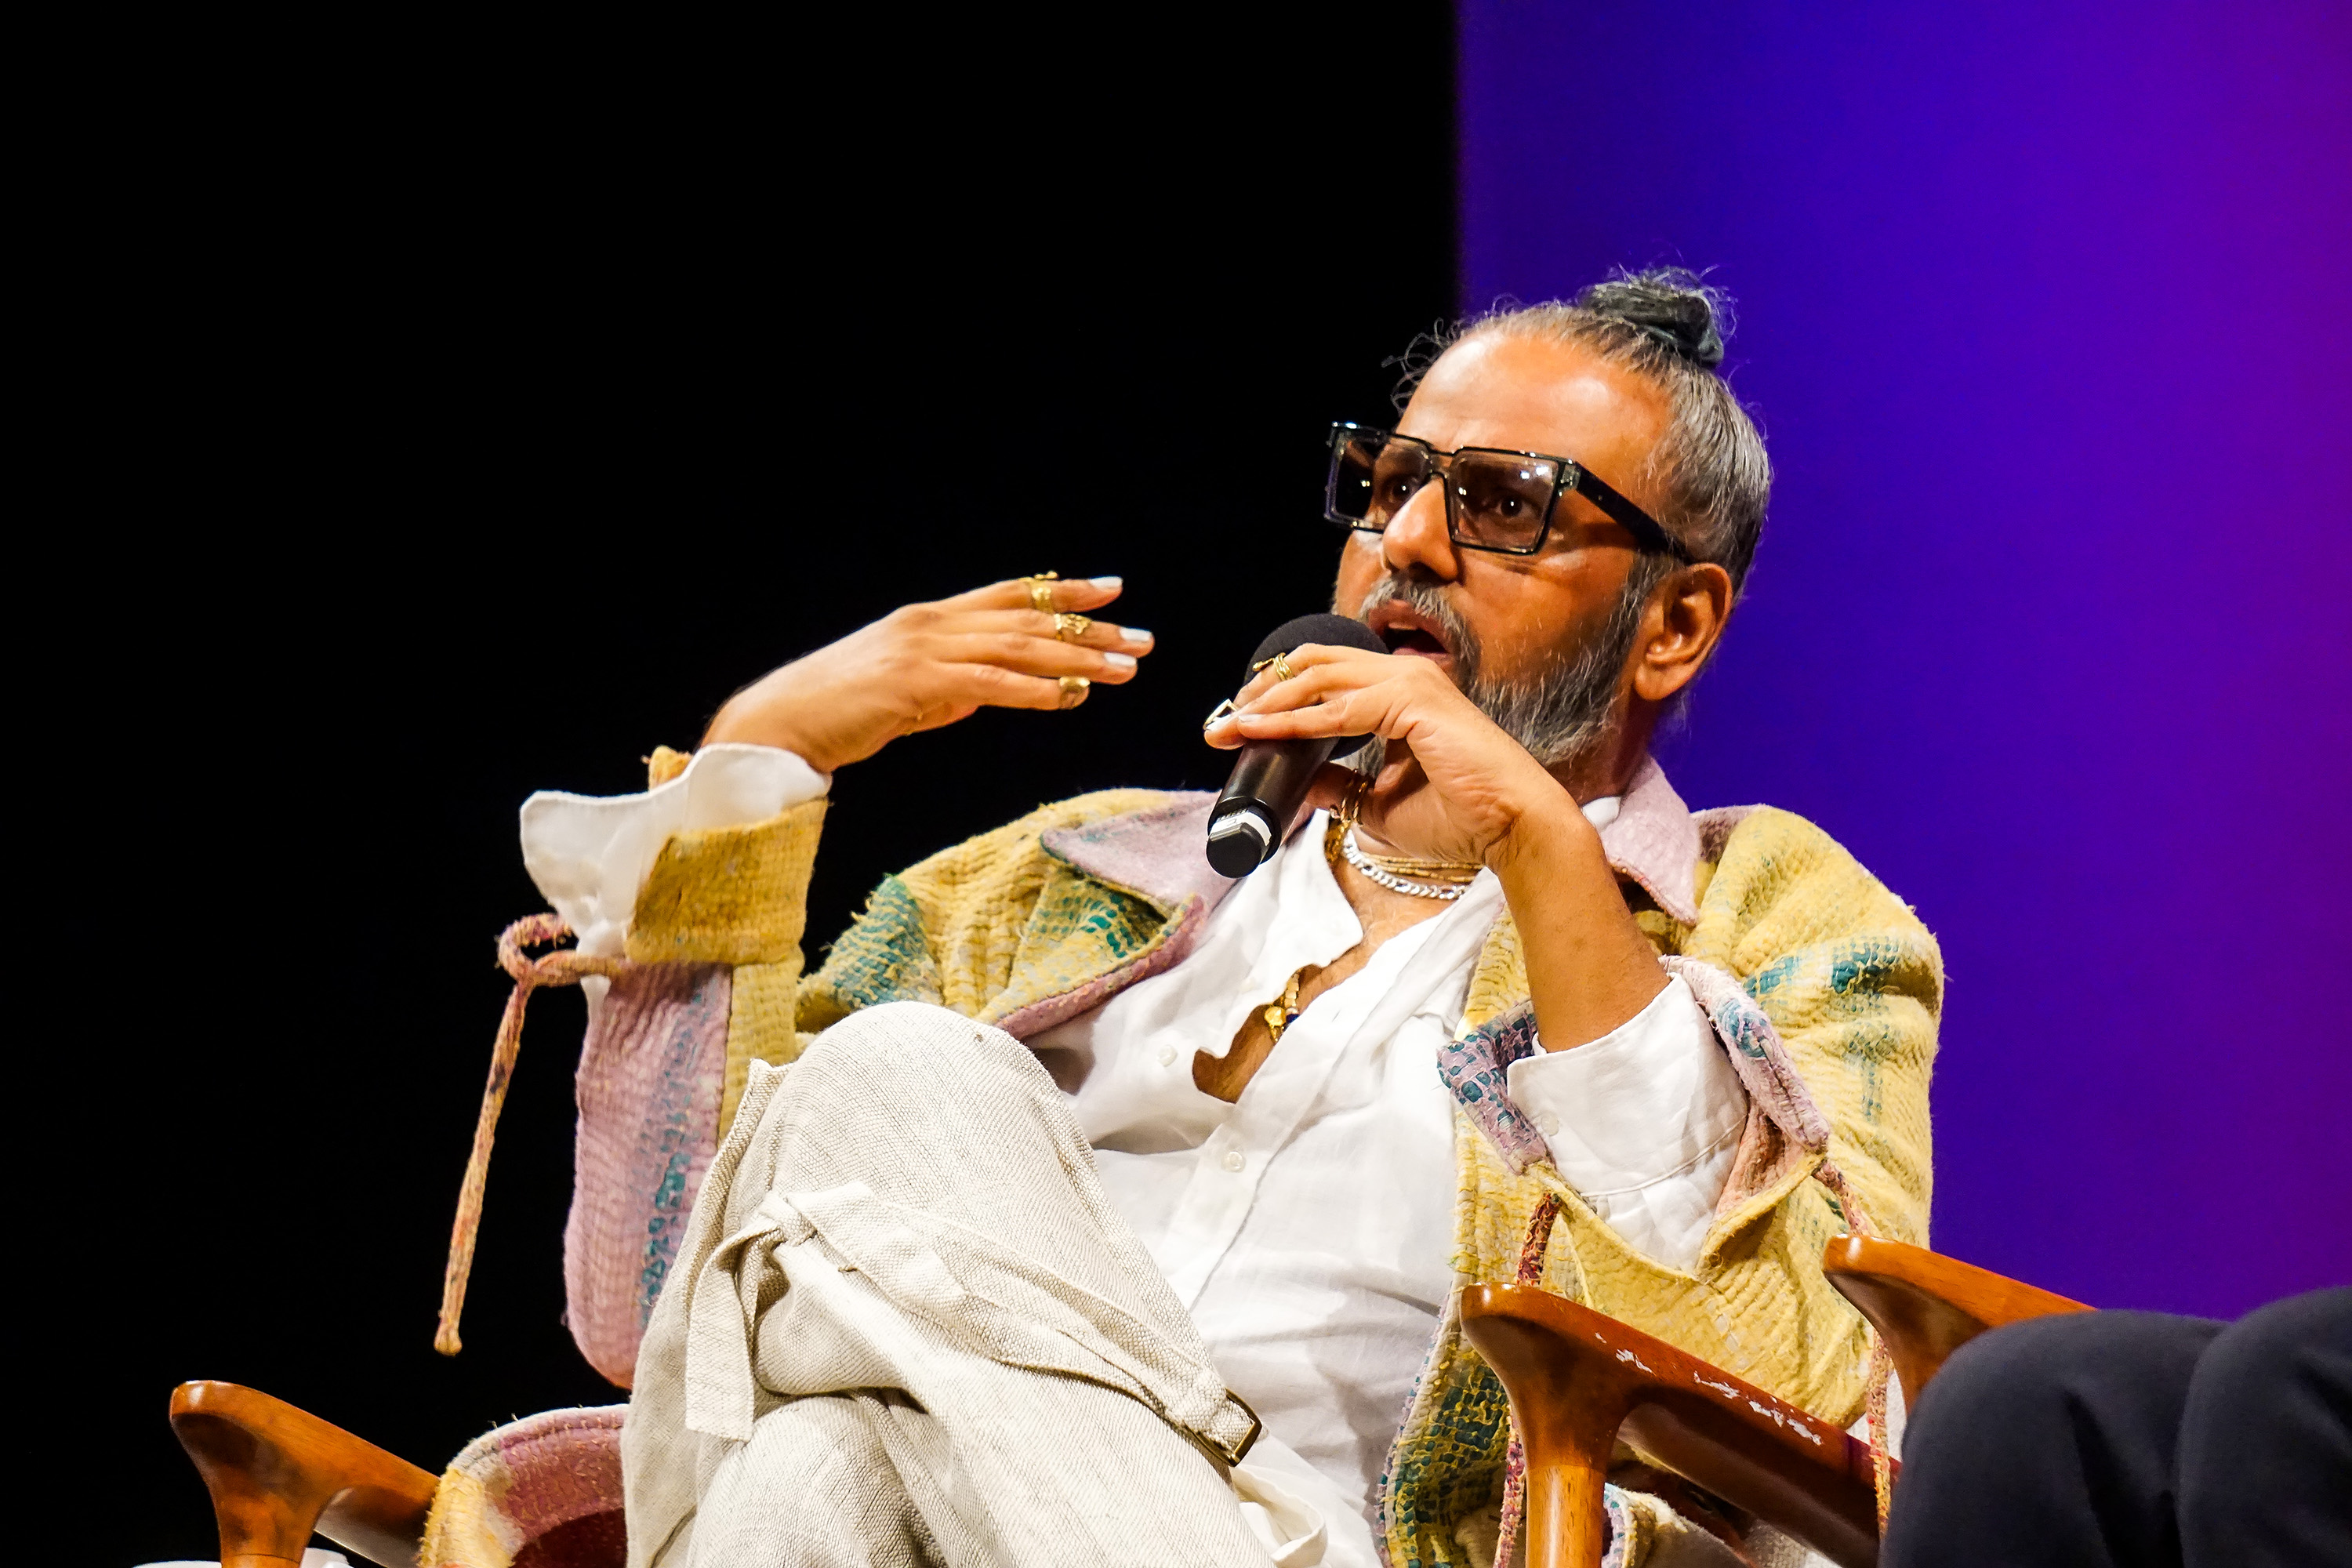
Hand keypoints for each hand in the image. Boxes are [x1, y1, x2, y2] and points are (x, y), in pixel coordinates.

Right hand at [705, 576, 1152, 773]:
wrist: (780, 724)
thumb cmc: (838, 714)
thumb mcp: (904, 696)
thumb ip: (947, 690)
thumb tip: (986, 695)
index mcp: (928, 620)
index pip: (1010, 596)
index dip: (1063, 594)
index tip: (1110, 592)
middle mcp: (930, 623)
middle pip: (1027, 619)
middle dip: (1090, 629)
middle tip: (1140, 638)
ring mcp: (922, 649)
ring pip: (1019, 647)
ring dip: (1078, 659)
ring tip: (1124, 669)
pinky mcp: (915, 682)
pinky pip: (991, 683)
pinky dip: (1037, 689)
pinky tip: (1072, 696)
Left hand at [1208, 641, 1667, 1050]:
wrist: (1512, 829)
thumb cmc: (1463, 819)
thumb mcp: (1381, 807)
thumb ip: (1343, 789)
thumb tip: (1304, 784)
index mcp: (1402, 693)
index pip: (1327, 677)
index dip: (1277, 697)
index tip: (1236, 726)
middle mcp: (1405, 677)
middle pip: (1315, 665)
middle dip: (1261, 692)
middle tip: (1221, 722)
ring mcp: (1410, 682)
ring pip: (1320, 677)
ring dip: (1269, 701)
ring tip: (1231, 724)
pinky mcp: (1412, 702)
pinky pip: (1337, 708)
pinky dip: (1293, 721)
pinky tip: (1261, 732)